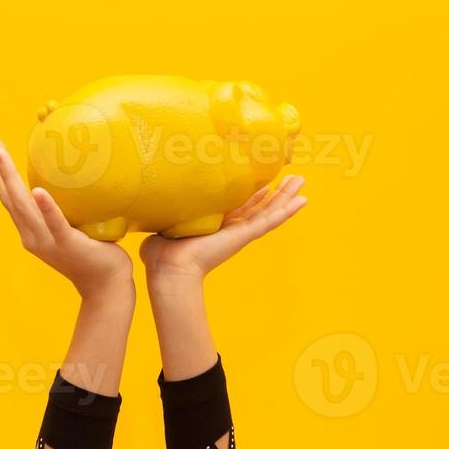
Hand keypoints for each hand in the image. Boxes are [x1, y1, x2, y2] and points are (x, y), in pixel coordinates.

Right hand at [0, 139, 132, 302]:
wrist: (106, 285)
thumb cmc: (94, 254)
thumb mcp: (71, 229)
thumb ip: (64, 210)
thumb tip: (73, 178)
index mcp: (32, 233)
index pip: (11, 201)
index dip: (1, 176)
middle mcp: (33, 238)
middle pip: (11, 200)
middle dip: (0, 171)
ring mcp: (48, 242)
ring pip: (24, 207)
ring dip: (11, 179)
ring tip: (2, 156)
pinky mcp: (68, 244)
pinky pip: (55, 223)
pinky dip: (45, 207)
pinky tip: (38, 191)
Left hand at [139, 175, 307, 289]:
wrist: (170, 270)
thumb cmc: (161, 255)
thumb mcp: (166, 224)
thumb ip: (163, 213)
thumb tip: (146, 201)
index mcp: (214, 227)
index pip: (238, 208)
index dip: (251, 195)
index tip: (262, 183)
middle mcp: (230, 230)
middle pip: (260, 208)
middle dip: (276, 193)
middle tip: (292, 178)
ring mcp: (240, 233)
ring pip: (270, 212)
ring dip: (287, 197)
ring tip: (302, 182)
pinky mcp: (244, 236)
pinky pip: (270, 221)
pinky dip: (287, 211)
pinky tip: (302, 201)